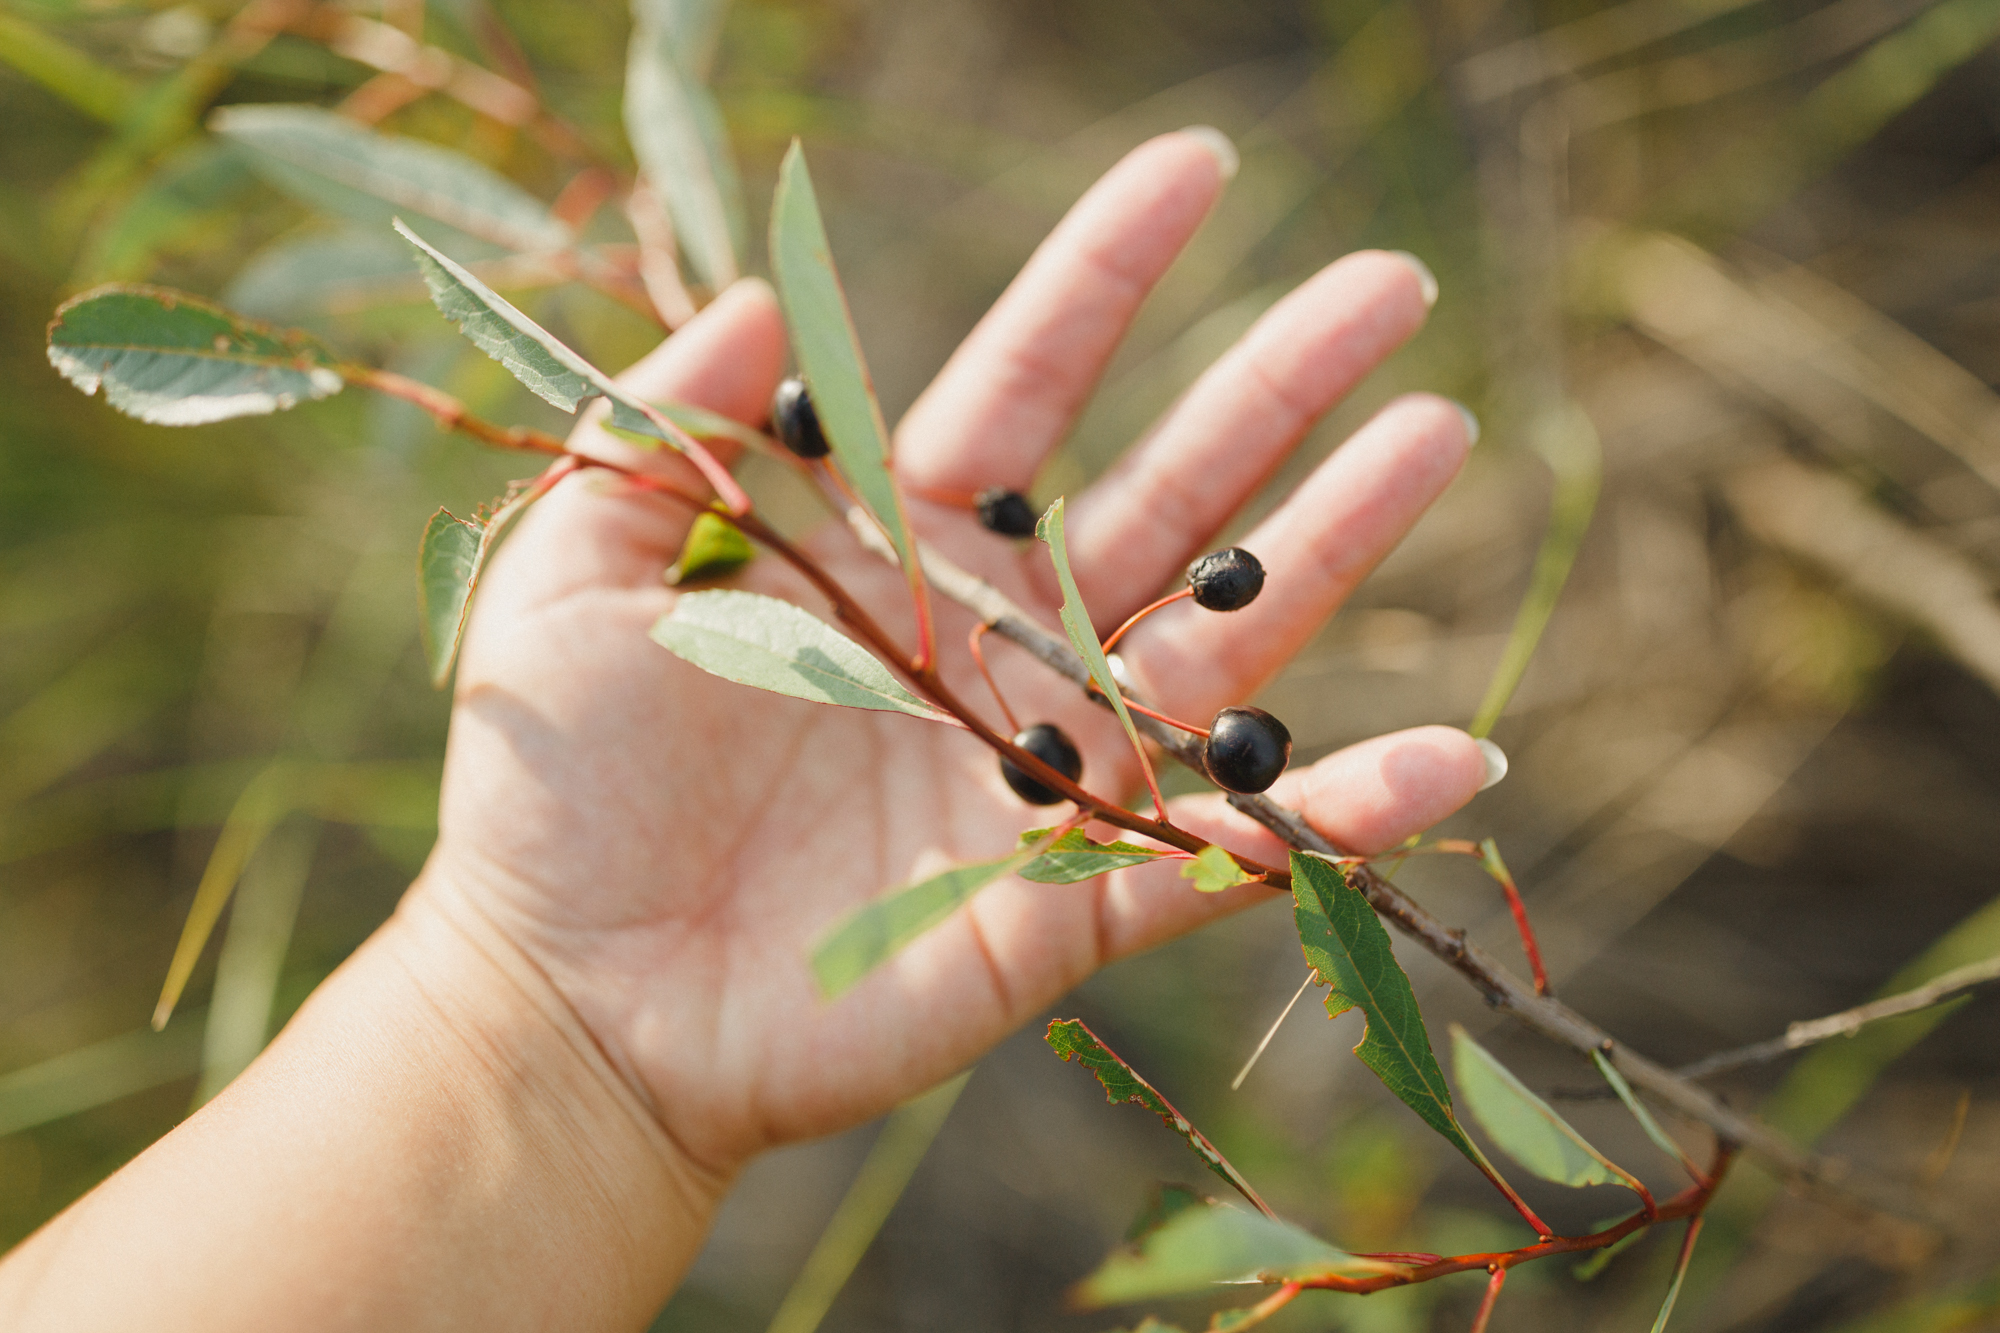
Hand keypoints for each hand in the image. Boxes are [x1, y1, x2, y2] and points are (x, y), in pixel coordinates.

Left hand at [416, 129, 1484, 1182]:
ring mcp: (1040, 769)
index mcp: (892, 550)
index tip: (1200, 167)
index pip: (1028, 385)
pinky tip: (1450, 758)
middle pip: (1166, 494)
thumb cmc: (557, 782)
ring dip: (1334, 545)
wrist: (568, 997)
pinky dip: (1334, 818)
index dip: (1108, 275)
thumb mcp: (579, 565)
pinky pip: (1218, 854)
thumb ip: (670, 425)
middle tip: (1391, 287)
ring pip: (1220, 644)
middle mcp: (993, 643)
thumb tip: (765, 290)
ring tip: (1435, 436)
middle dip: (1276, 387)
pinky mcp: (1060, 904)